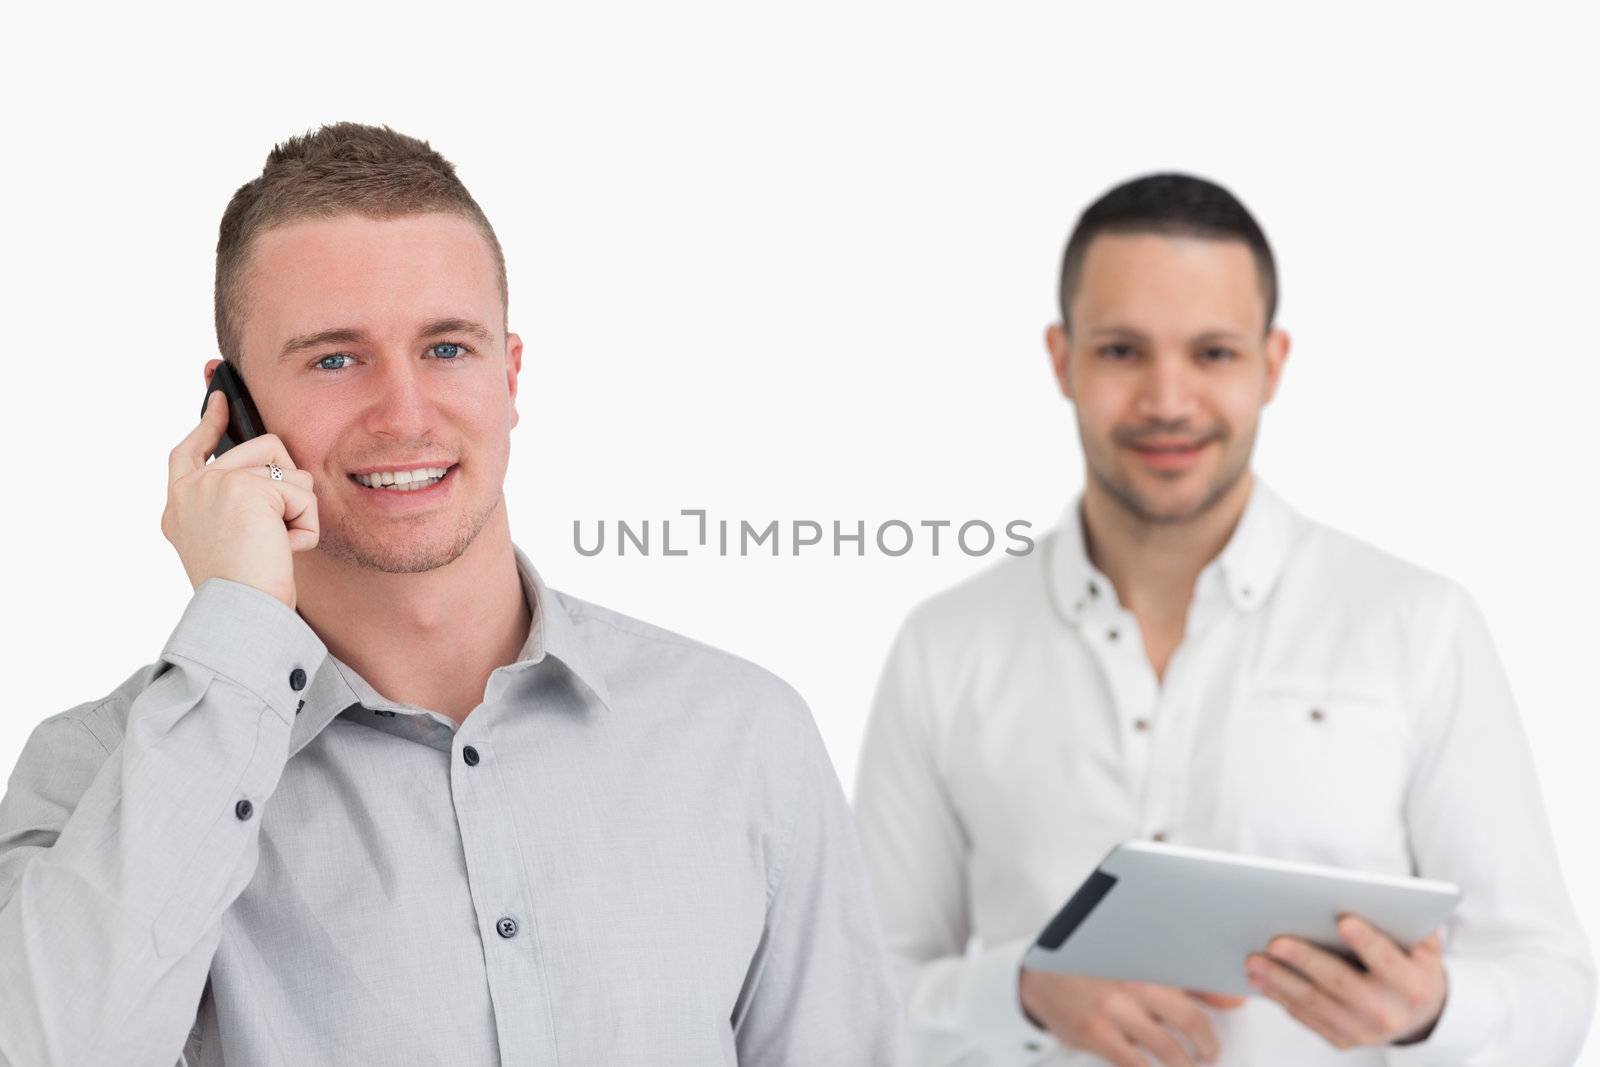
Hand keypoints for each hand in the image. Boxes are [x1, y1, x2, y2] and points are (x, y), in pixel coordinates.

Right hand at [162, 389, 318, 610]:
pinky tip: (284, 550)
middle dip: (289, 483)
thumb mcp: (229, 542)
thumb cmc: (245, 592)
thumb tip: (274, 473)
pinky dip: (306, 526)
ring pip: (289, 470)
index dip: (208, 423)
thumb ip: (236, 504)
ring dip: (298, 510)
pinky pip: (302, 494)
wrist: (243, 614)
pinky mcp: (246, 487)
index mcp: (179, 508)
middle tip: (282, 526)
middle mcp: (189, 492)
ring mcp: (215, 484)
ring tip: (276, 545)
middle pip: (262, 450)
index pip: (189, 451)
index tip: (220, 400)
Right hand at [1019, 969, 1244, 1065]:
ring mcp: (1113, 1010)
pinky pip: (1135, 1065)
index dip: (1224, 1000)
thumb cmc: (1094, 970)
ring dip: (1185, 1066)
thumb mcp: (1138, 965)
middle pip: (1189, 1020)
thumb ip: (1187, 980)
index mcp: (1147, 960)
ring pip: (1167, 1050)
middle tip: (1210, 1055)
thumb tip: (1235, 999)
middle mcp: (1133, 982)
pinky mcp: (1096, 1035)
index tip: (1233, 1016)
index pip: (1198, 981)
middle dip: (1209, 1046)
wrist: (1040, 977)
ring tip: (1188, 1066)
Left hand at [1245, 916, 1445, 1049]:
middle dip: (1305, 960)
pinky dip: (1279, 996)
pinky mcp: (1341, 1040)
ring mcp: (1362, 1031)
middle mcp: (1388, 1013)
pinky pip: (1305, 1016)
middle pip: (1340, 983)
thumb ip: (1409, 923)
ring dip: (1279, 980)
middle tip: (1274, 941)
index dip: (1366, 942)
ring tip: (1253, 959)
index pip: (1386, 960)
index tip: (1343, 920)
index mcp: (1412, 986)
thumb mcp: (1421, 946)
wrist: (1417, 1015)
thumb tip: (1383, 896)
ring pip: (1314, 1002)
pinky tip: (1259, 978)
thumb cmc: (1410, 965)